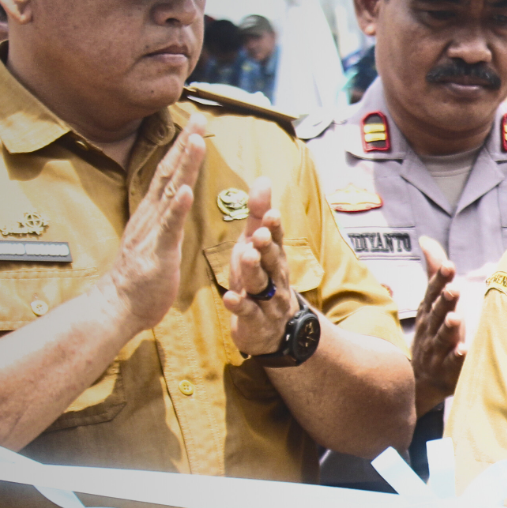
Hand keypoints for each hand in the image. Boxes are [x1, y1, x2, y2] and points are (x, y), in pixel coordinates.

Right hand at [102, 112, 205, 332]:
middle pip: (169, 172)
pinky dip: (177, 207)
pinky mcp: (157, 251)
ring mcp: (152, 231)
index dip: (182, 149)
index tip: (196, 125)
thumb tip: (173, 204)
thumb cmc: (139, 279)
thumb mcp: (155, 242)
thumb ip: (165, 221)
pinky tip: (186, 190)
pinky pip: (168, 226)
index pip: (169, 174)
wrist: (117, 306)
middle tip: (200, 117)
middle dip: (186, 144)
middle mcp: (150, 216)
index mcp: (152, 214)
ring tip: (196, 140)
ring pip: (170, 192)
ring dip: (184, 165)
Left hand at [220, 176, 298, 355]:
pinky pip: (247, 313)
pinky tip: (229, 297)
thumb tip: (263, 178)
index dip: (274, 227)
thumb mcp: (257, 244)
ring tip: (247, 257)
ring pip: (262, 284)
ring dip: (254, 271)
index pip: (277, 239)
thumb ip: (258, 214)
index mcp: (275, 256)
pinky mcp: (254, 321)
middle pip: (272, 260)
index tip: (271, 213)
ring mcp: (266, 300)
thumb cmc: (261, 277)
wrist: (272, 329)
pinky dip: (239, 306)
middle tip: (259, 234)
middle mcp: (275, 277)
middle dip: (267, 247)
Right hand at [411, 237, 463, 407]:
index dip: (440, 279)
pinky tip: (464, 350)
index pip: (433, 291)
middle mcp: (430, 327)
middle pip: (437, 312)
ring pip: (442, 337)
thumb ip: (433, 272)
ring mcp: (437, 349)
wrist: (422, 379)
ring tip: (456, 318)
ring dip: (449, 327)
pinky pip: (451, 363)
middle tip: (454, 289)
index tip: (450, 265)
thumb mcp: (431, 302)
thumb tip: (427, 240)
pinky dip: (457, 357)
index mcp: (429, 310)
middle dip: (445, 301)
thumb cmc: (431, 331)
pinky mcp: (446, 368)